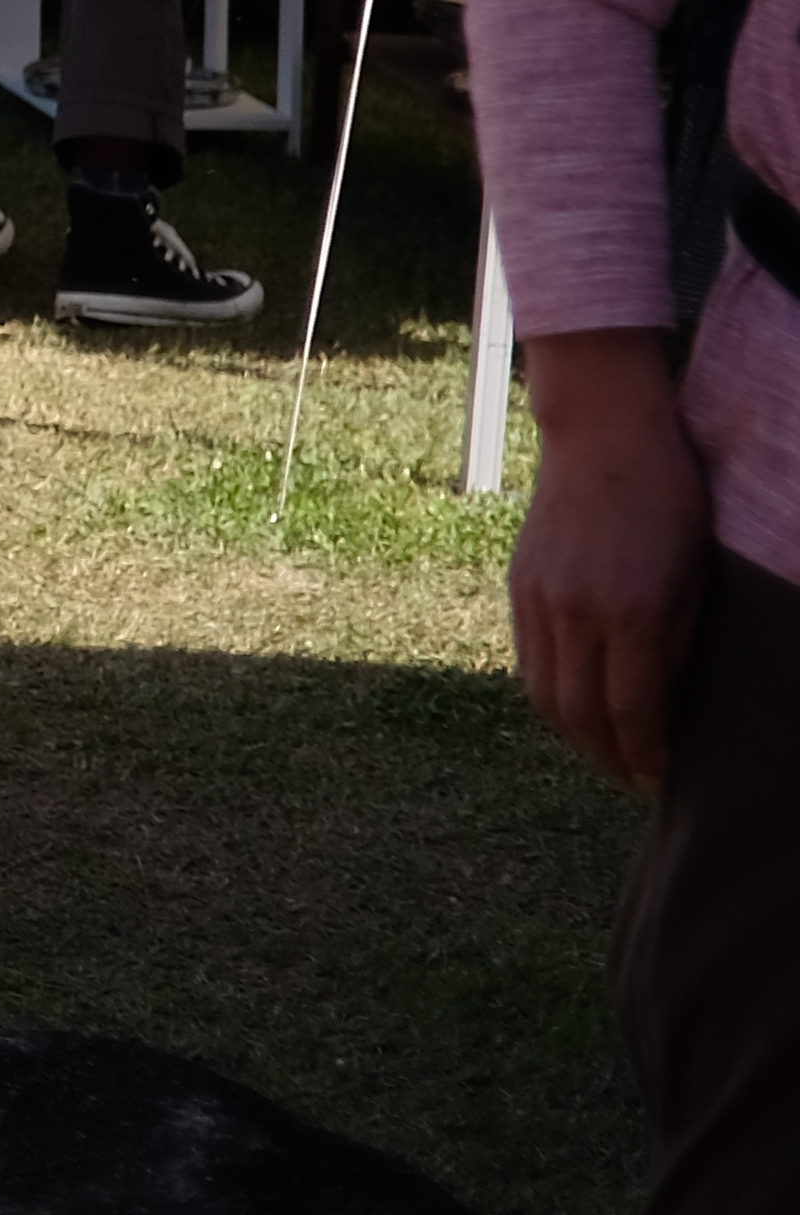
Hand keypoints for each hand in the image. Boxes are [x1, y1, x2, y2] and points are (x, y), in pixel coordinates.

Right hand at [517, 329, 710, 788]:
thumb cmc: (668, 497)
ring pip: (542, 694)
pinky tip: (575, 702)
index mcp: (628, 611)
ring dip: (572, 734)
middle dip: (606, 757)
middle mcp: (573, 611)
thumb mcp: (695, 576)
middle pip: (577, 714)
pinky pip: (527, 659)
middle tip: (633, 778)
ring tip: (603, 750)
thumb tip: (663, 701)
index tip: (660, 781)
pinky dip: (549, 694)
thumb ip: (676, 642)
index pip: (629, 712)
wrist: (601, 433)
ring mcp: (537, 597)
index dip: (644, 756)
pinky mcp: (519, 584)